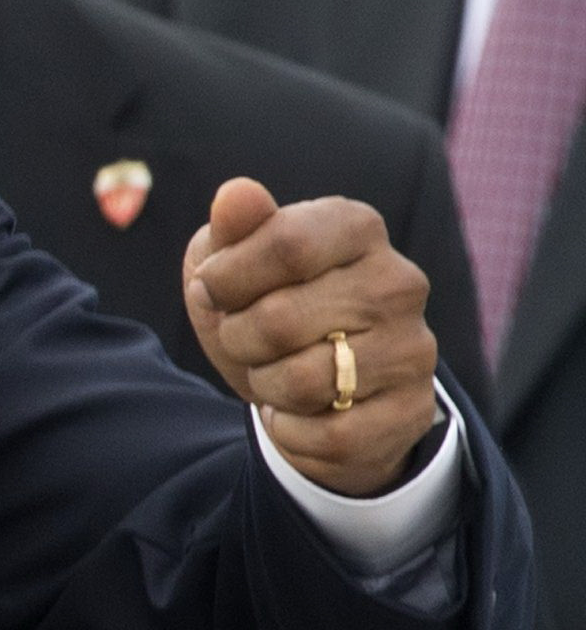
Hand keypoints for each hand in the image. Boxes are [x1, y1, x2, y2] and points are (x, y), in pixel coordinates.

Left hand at [182, 178, 440, 496]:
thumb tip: (236, 194)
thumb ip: (233, 229)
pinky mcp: (413, 409)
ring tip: (275, 374)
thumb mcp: (232, 263)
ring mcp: (414, 347)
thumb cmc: (264, 309)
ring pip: (303, 380)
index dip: (226, 278)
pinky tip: (298, 414)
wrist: (311, 390)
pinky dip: (290, 432)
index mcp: (356, 228)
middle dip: (238, 338)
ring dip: (264, 385)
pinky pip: (329, 435)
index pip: (286, 243)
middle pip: (280, 319)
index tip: (214, 289)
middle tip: (247, 340)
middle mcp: (399, 282)